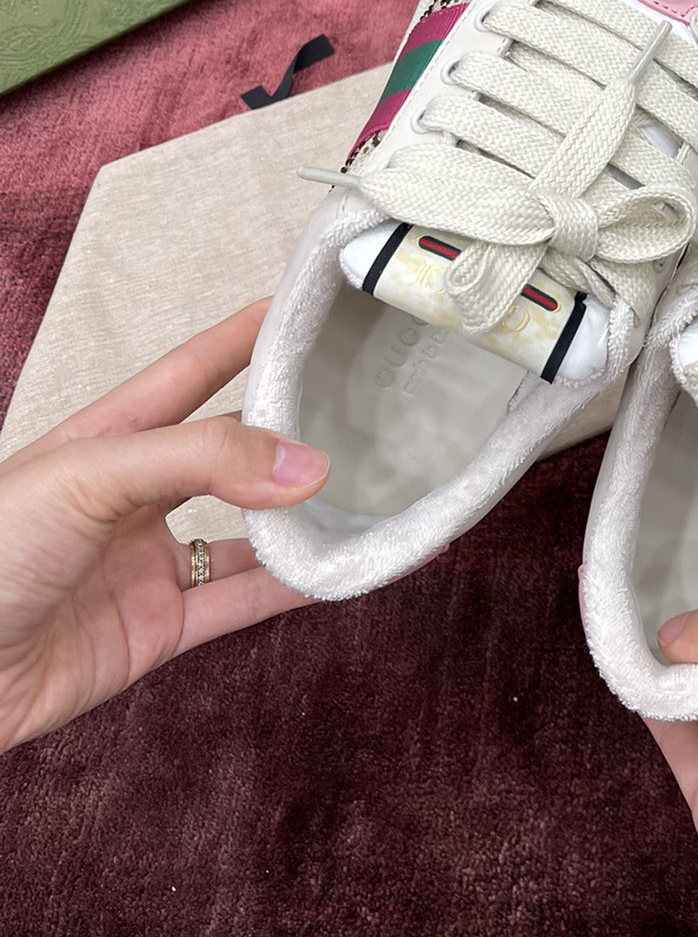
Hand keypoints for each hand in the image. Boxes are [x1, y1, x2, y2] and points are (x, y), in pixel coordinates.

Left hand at [0, 302, 328, 753]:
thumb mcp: (88, 476)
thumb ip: (198, 460)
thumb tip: (306, 464)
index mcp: (105, 438)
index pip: (192, 370)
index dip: (246, 336)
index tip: (309, 309)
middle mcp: (133, 494)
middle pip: (229, 450)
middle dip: (290, 429)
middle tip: (363, 406)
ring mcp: (147, 562)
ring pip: (247, 529)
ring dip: (304, 516)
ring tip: (371, 492)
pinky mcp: (158, 627)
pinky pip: (242, 600)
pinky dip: (295, 586)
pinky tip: (340, 567)